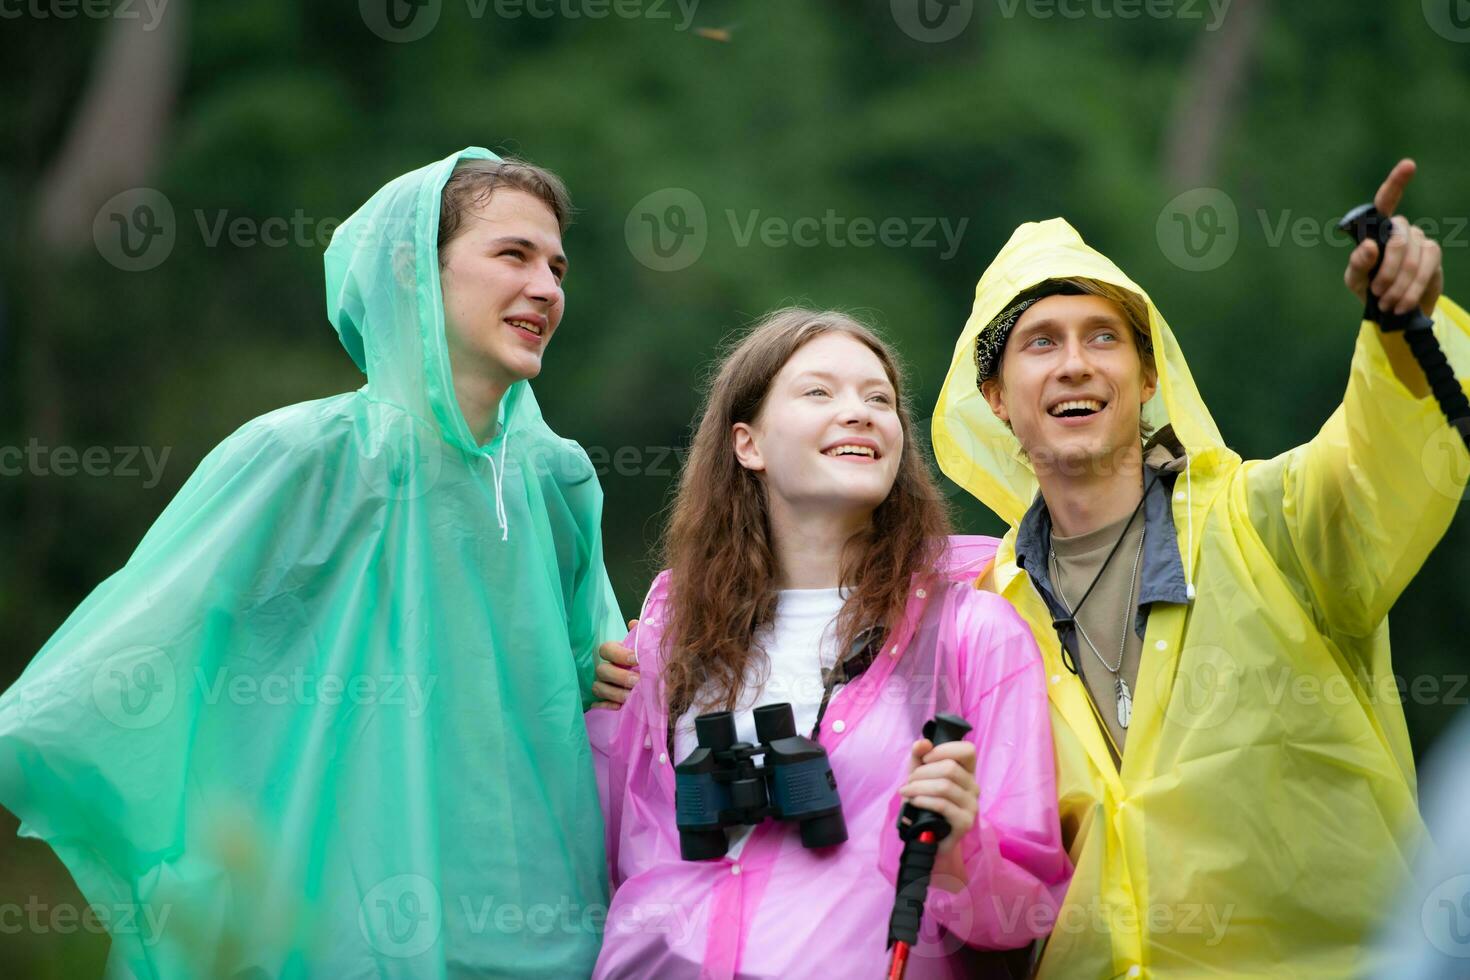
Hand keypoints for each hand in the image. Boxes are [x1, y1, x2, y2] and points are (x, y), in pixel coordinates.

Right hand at [589, 619, 639, 709]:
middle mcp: (605, 668)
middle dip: (620, 676)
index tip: (636, 659)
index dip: (619, 654)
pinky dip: (606, 705)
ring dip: (615, 692)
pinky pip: (598, 704)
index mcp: (614, 653)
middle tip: (637, 681)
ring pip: (598, 688)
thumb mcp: (648, 648)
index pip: (606, 649)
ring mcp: (602, 685)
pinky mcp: (603, 701)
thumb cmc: (648, 661)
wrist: (654, 680)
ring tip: (631, 696)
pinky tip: (618, 707)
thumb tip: (634, 624)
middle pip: (602, 670)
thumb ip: (642, 636)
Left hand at [899, 736, 978, 856]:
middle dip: (922, 772)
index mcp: (967, 772)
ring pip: (944, 786)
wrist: (927, 835)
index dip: (944, 750)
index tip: (925, 759)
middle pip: (950, 768)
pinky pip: (942, 805)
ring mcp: (972, 806)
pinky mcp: (964, 822)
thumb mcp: (919, 775)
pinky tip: (914, 802)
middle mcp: (973, 787)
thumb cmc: (925, 801)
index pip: (968, 750)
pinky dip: (923, 800)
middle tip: (909, 781)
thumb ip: (919, 756)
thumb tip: (922, 742)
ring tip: (906, 792)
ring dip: (919, 787)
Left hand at [1345, 158, 1443, 316]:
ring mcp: (1419, 239)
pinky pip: (1426, 268)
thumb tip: (1369, 246)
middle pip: (1397, 242)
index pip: (1386, 201)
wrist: (1392, 307)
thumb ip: (1358, 264)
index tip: (1409, 164)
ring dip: (1398, 286)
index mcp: (1377, 228)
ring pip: (1411, 259)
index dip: (1396, 182)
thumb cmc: (1368, 287)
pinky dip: (1412, 289)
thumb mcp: (1355, 279)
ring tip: (1387, 304)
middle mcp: (1400, 228)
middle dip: (1386, 272)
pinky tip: (1403, 304)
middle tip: (1377, 294)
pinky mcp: (1433, 255)